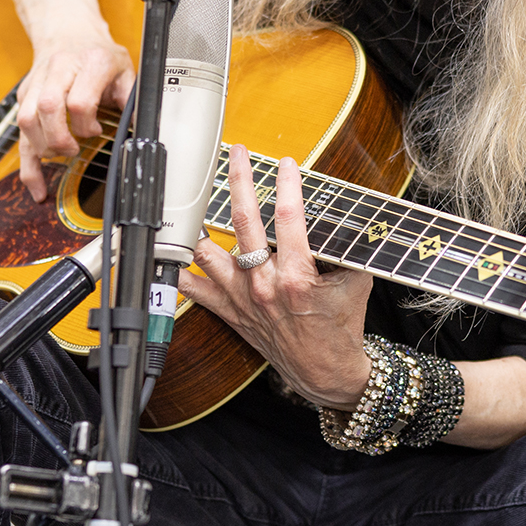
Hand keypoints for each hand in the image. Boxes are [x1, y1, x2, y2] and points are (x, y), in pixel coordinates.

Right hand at [16, 36, 133, 200]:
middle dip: (60, 139)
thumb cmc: (99, 54)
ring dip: (42, 146)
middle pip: (47, 109)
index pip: (79, 101)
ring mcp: (37, 82)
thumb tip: (144, 133)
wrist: (69, 30)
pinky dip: (26, 162)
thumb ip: (133, 101)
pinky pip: (18, 130)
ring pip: (26, 119)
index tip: (97, 131)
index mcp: (90, 63)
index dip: (87, 125)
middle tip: (74, 150)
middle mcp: (59, 70)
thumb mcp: (125, 70)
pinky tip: (36, 185)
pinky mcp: (24, 94)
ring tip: (60, 155)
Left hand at [182, 145, 372, 409]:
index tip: (287, 164)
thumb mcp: (356, 281)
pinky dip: (179, 270)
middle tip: (236, 153)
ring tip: (193, 195)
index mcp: (297, 276)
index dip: (288, 185)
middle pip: (243, 221)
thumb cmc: (341, 327)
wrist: (325, 372)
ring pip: (207, 252)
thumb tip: (345, 216)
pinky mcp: (230, 311)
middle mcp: (264, 284)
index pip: (290, 217)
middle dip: (238, 180)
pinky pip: (193, 290)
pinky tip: (169, 249)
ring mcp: (242, 298)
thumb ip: (347, 248)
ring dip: (199, 224)